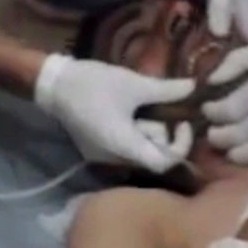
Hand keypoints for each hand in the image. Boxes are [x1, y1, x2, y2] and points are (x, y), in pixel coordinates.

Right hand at [35, 54, 196, 171]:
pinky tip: (128, 114)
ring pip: (138, 152)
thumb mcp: (134, 84)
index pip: (164, 163)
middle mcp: (115, 159)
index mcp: (125, 147)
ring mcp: (103, 157)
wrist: (54, 86)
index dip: (180, 146)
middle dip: (160, 134)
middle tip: (154, 108)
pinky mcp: (96, 150)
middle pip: (152, 157)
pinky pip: (124, 148)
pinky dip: (133, 134)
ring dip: (146, 132)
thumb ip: (166, 90)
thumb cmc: (94, 85)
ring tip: (137, 108)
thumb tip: (194, 88)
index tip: (181, 122)